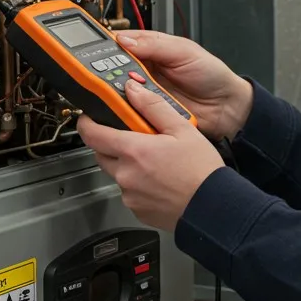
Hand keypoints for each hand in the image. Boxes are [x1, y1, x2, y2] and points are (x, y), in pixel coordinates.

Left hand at [78, 80, 225, 230]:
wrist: (213, 207)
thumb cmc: (201, 170)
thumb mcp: (182, 129)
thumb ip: (153, 107)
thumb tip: (132, 90)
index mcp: (133, 151)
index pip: (92, 134)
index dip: (87, 123)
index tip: (90, 117)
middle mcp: (125, 174)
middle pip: (102, 154)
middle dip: (112, 144)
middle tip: (133, 138)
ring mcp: (129, 195)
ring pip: (117, 174)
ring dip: (127, 165)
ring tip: (155, 162)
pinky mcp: (137, 210)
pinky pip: (129, 192)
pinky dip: (138, 185)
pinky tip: (159, 181)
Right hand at [114, 30, 253, 141]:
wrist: (226, 108)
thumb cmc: (211, 75)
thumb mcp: (184, 52)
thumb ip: (155, 45)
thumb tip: (125, 40)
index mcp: (152, 48)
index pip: (121, 43)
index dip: (107, 46)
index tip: (93, 50)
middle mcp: (145, 70)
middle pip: (114, 69)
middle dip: (108, 72)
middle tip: (109, 74)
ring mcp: (145, 92)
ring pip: (119, 91)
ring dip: (118, 92)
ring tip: (122, 90)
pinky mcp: (147, 111)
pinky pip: (130, 110)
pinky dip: (127, 109)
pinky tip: (127, 107)